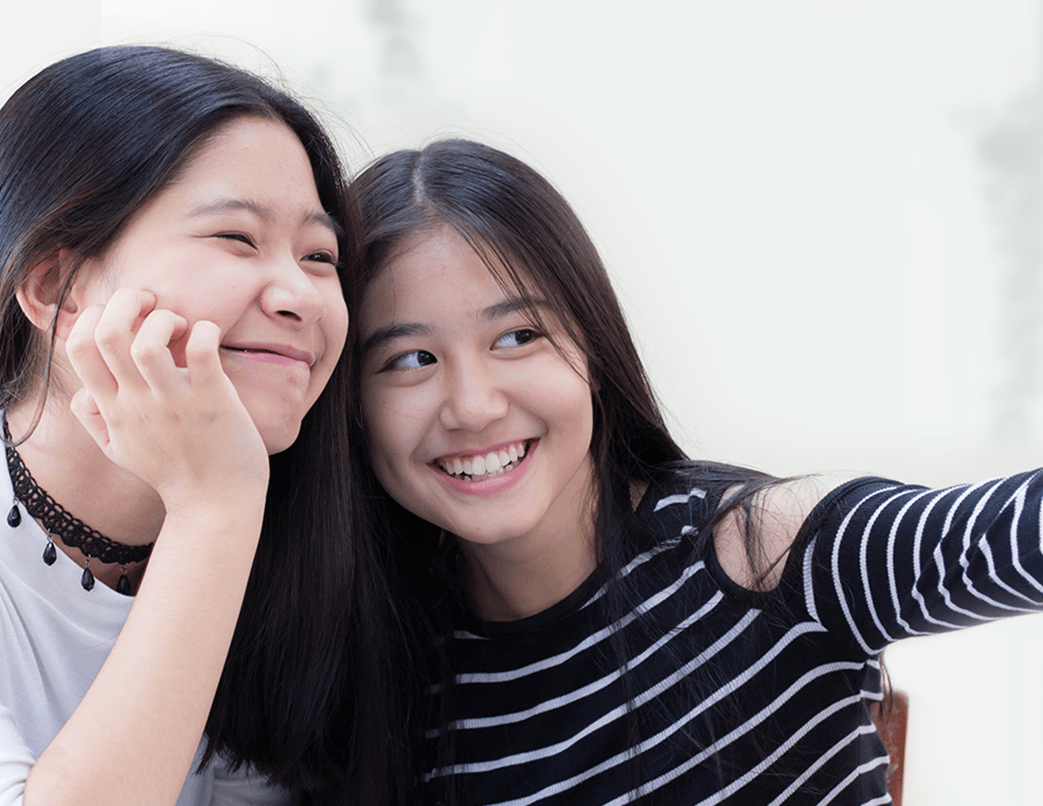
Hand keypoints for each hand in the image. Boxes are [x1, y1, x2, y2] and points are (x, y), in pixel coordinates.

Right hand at [65, 288, 268, 507]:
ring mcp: (174, 402)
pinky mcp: (212, 401)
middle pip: (107, 334)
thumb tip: (83, 393)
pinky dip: (205, 332)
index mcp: (113, 408)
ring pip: (146, 343)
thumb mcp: (120, 452)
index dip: (95, 317)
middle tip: (152, 305)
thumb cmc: (174, 472)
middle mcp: (137, 403)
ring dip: (164, 320)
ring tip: (182, 326)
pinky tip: (210, 336)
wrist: (216, 504)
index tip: (126, 318)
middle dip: (126, 302)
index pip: (78, 347)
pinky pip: (202, 352)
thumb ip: (95, 421)